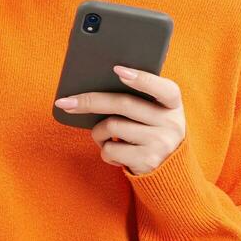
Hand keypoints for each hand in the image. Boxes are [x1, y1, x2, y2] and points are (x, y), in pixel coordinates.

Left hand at [54, 65, 186, 176]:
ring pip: (112, 126)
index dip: (141, 79)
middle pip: (124, 104)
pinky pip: (111, 150)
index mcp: (173, 104)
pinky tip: (115, 152)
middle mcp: (171, 122)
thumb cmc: (151, 130)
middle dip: (90, 101)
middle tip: (66, 102)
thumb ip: (139, 98)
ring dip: (99, 131)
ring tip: (105, 136)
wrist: (168, 170)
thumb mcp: (155, 112)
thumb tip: (95, 86)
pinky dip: (104, 150)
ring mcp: (160, 143)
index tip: (117, 70)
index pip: (163, 88)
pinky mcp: (147, 161)